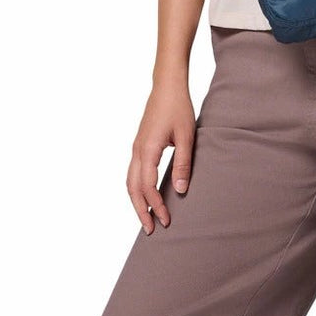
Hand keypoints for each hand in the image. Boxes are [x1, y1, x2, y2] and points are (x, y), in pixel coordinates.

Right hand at [126, 83, 196, 234]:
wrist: (167, 85)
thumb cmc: (178, 107)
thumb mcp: (186, 136)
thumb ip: (183, 163)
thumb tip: (180, 191)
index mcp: (147, 150)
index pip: (148, 187)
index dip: (157, 206)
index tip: (166, 220)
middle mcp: (137, 151)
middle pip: (133, 189)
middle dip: (141, 210)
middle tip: (151, 229)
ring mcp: (136, 147)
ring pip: (130, 181)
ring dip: (137, 201)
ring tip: (146, 216)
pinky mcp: (139, 143)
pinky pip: (132, 172)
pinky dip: (136, 188)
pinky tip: (146, 193)